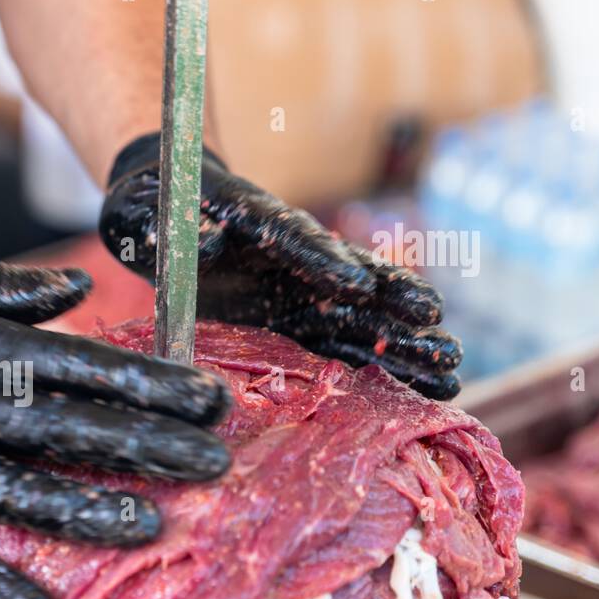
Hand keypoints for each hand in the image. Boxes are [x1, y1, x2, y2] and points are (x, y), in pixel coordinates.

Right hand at [0, 254, 230, 598]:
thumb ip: (7, 290)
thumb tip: (79, 287)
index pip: (85, 366)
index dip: (154, 383)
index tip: (212, 400)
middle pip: (73, 432)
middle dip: (150, 448)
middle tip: (216, 466)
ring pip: (20, 496)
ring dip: (88, 513)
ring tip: (151, 530)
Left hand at [99, 133, 462, 399]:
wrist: (162, 210)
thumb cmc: (152, 207)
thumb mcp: (147, 212)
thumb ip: (178, 230)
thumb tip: (207, 243)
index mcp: (259, 223)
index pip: (296, 240)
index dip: (324, 260)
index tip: (357, 282)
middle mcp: (294, 258)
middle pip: (352, 280)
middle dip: (394, 306)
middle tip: (437, 327)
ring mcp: (301, 292)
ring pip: (361, 320)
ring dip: (405, 346)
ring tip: (451, 372)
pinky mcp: (297, 322)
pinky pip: (345, 347)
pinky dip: (384, 368)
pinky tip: (429, 392)